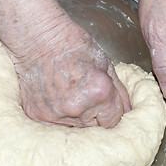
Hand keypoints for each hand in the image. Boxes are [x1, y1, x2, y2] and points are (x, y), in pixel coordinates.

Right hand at [6, 22, 130, 127]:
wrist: (37, 37)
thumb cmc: (72, 44)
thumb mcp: (104, 62)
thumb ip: (118, 90)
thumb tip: (128, 110)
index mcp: (99, 93)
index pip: (113, 121)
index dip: (111, 112)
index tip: (106, 106)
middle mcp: (78, 108)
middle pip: (94, 127)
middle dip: (94, 116)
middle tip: (85, 96)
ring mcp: (55, 114)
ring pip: (74, 128)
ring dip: (75, 117)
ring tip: (68, 95)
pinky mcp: (37, 116)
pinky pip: (53, 125)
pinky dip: (57, 116)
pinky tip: (55, 98)